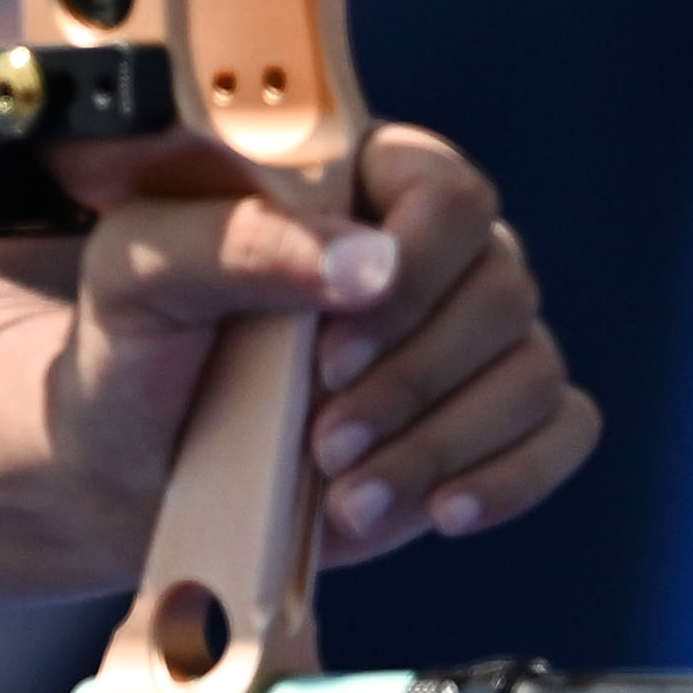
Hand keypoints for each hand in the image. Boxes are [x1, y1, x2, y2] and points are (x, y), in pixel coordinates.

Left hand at [48, 124, 599, 575]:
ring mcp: (471, 340)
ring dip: (444, 445)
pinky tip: (442, 511)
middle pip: (502, 290)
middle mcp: (435, 253)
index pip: (448, 194)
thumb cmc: (135, 348)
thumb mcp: (140, 273)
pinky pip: (562, 430)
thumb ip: (238, 240)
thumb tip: (367, 261)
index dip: (411, 273)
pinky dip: (513, 477)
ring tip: (349, 498)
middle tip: (325, 441)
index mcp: (359, 181)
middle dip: (414, 381)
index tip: (329, 349)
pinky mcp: (489, 422)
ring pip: (530, 371)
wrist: (130, 467)